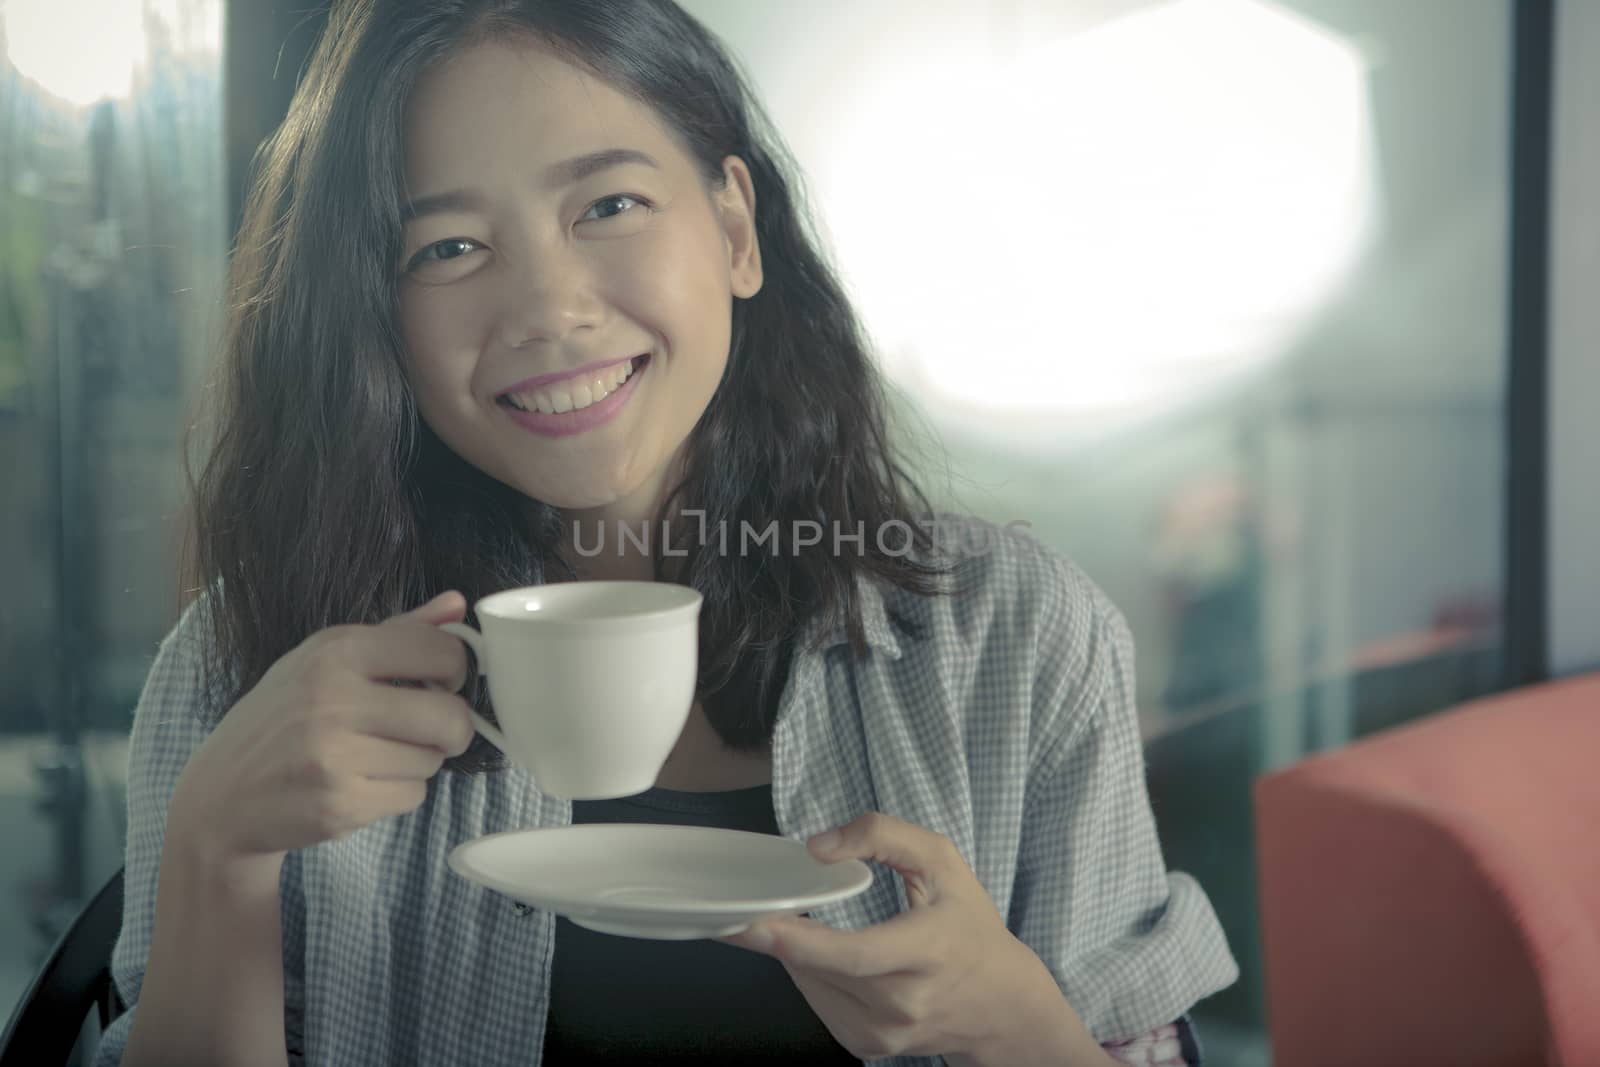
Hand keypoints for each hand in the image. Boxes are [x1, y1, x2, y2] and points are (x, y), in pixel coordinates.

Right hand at [168, 591, 476, 867]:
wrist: (222, 795)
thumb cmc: (283, 719)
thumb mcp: (326, 659)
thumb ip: (399, 632)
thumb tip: (459, 605)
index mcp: (336, 652)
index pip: (442, 652)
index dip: (456, 671)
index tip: (443, 683)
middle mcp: (334, 699)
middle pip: (451, 717)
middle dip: (451, 728)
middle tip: (429, 731)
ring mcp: (335, 756)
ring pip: (433, 760)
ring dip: (418, 762)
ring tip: (373, 756)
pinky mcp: (340, 805)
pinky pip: (412, 796)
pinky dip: (397, 793)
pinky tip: (360, 784)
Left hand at [716, 812, 1088, 1063]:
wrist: (1000, 1004)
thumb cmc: (968, 925)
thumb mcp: (943, 862)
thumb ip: (884, 836)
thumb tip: (818, 847)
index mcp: (929, 951)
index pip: (860, 955)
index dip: (806, 943)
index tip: (761, 924)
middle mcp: (906, 1002)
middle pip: (825, 972)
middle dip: (777, 941)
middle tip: (736, 916)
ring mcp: (886, 1034)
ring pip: (814, 988)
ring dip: (793, 955)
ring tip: (788, 925)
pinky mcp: (868, 1047)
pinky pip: (819, 1005)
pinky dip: (808, 975)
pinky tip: (817, 955)